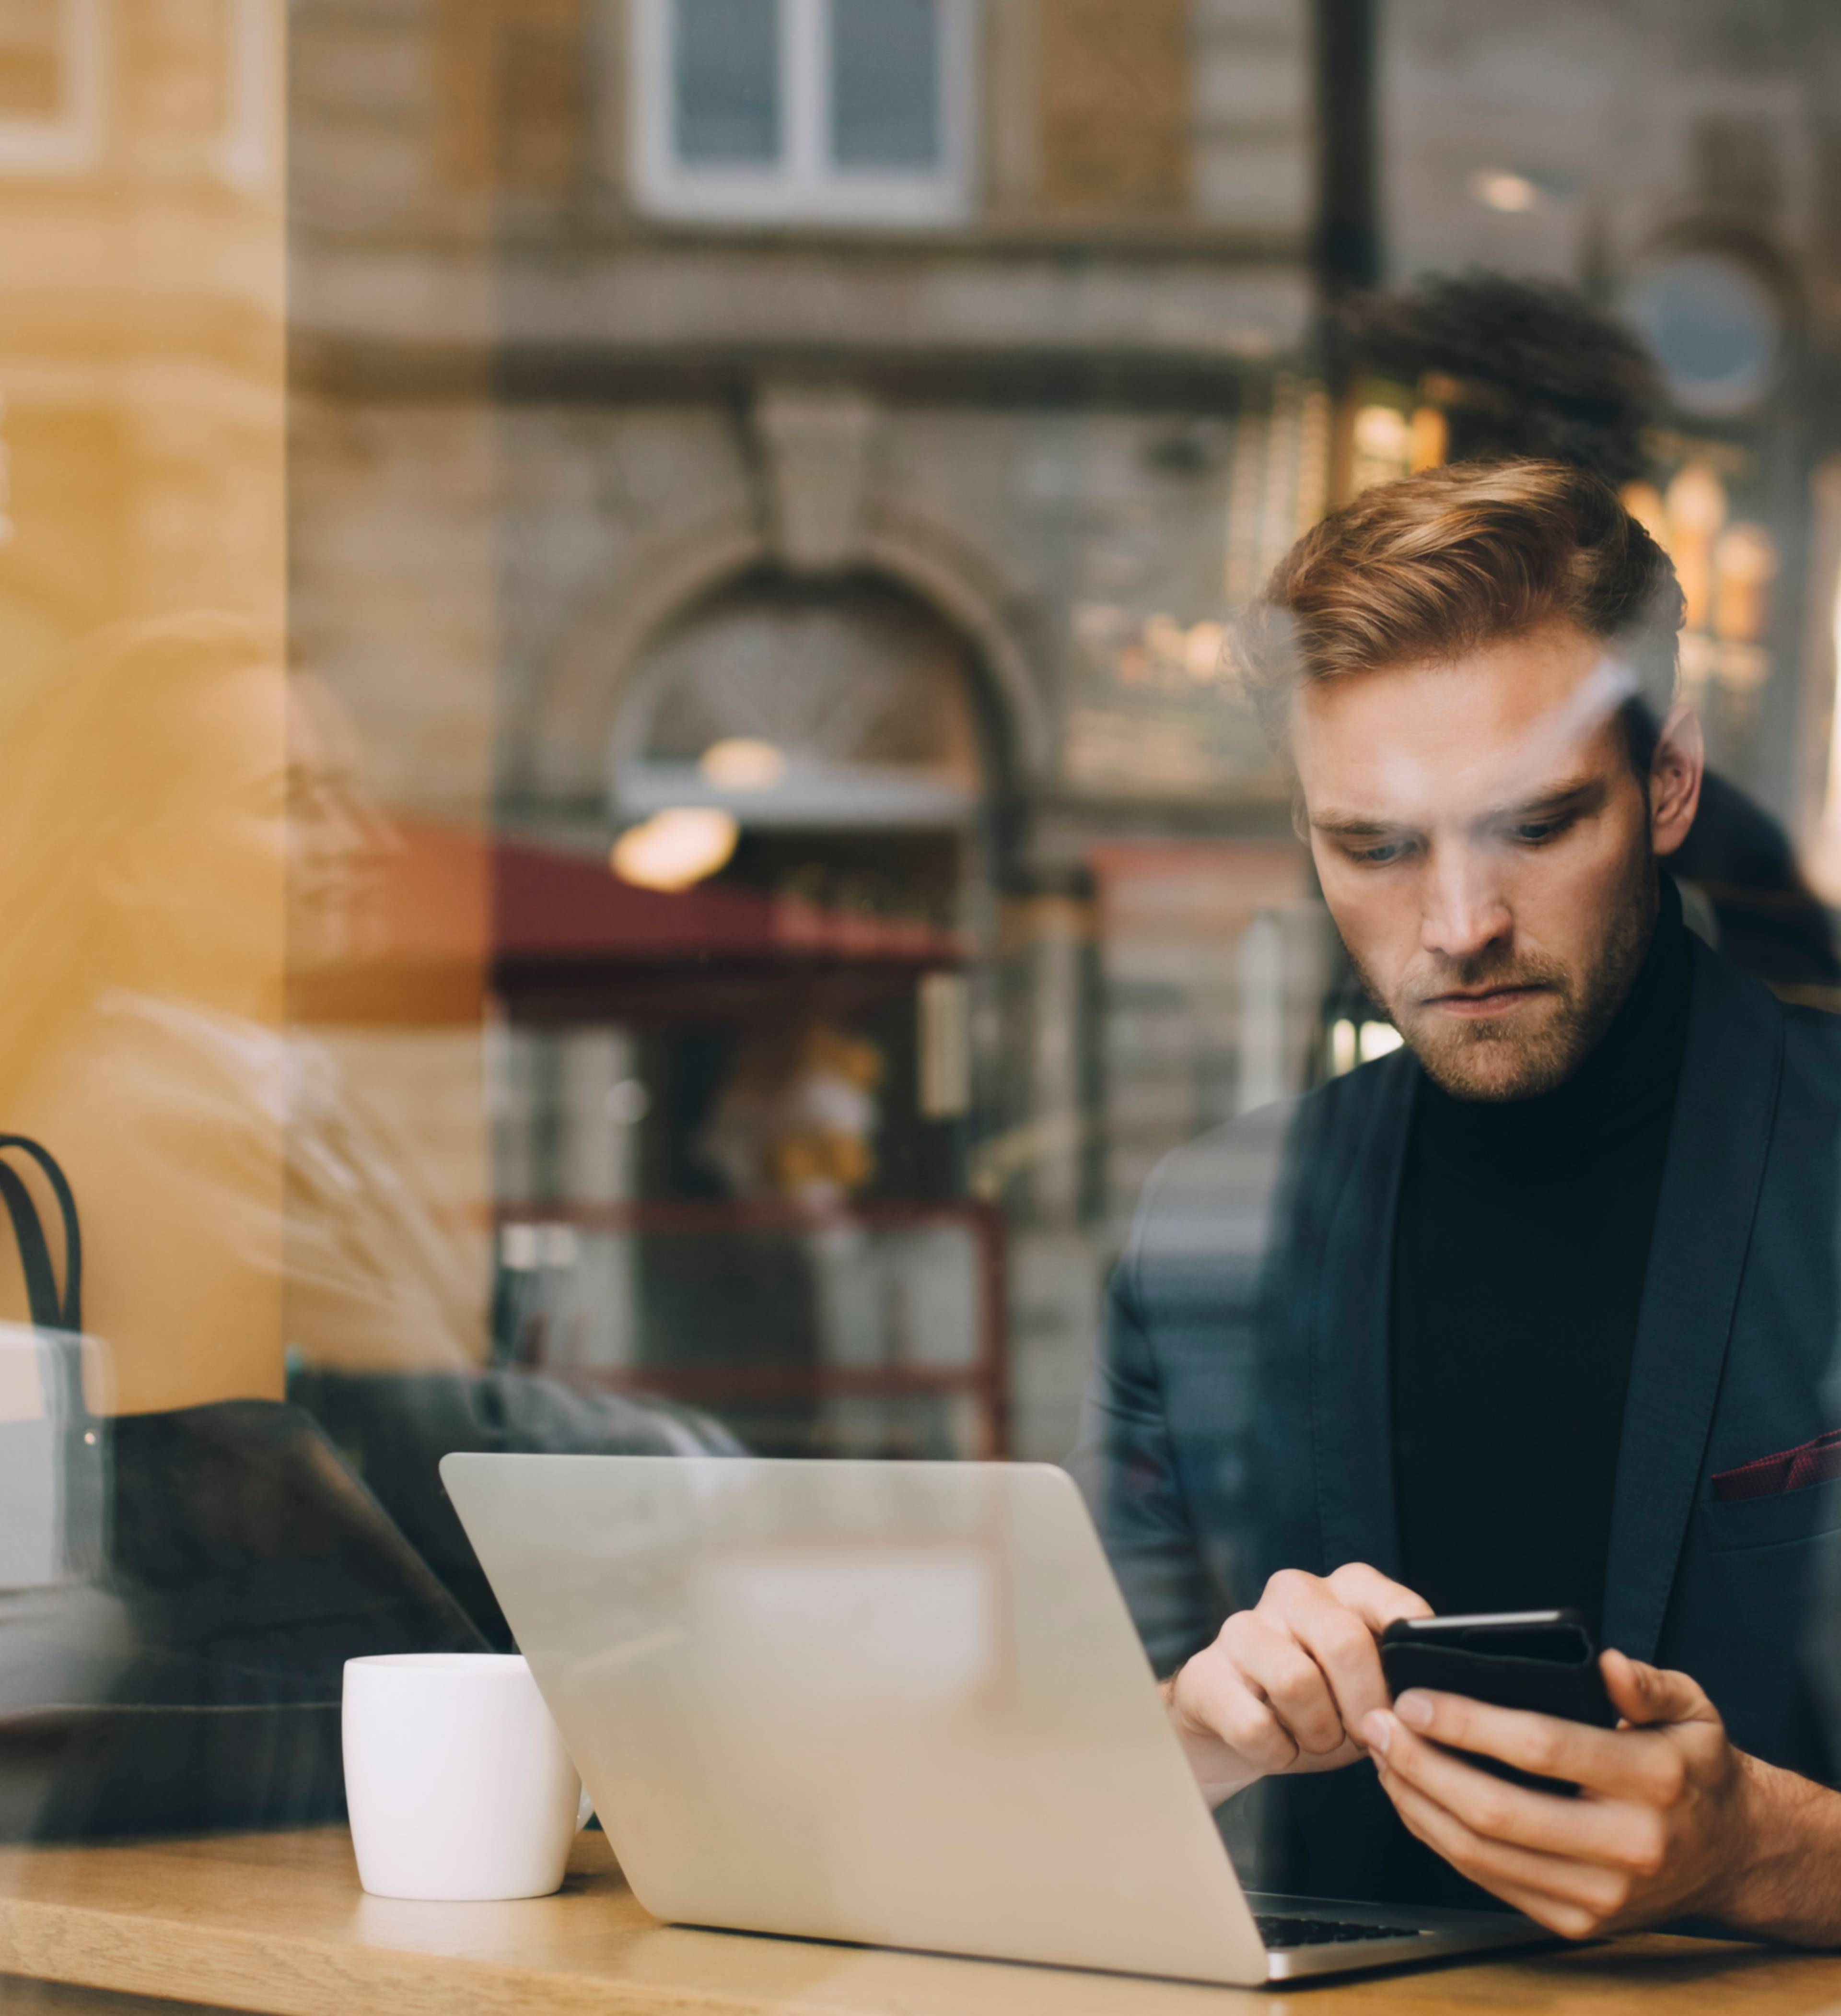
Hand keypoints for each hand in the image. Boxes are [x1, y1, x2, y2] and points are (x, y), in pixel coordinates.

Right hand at [1163, 1564, 1431, 1804]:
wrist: (1237, 1723)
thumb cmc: (1321, 1702)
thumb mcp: (1368, 1686)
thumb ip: (1400, 1680)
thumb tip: (1429, 1701)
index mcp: (1345, 1589)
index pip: (1395, 1606)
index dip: (1409, 1661)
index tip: (1410, 1699)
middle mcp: (1293, 1593)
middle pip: (1344, 1643)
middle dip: (1363, 1706)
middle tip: (1364, 1735)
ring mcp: (1243, 1628)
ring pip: (1297, 1683)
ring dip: (1319, 1734)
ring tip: (1317, 1739)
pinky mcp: (1206, 1672)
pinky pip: (1254, 1725)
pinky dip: (1277, 1753)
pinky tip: (1278, 1747)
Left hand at [1363, 1650, 1755, 1938]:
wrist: (1734, 1853)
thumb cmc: (1697, 1770)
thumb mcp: (1693, 1709)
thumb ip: (1647, 1683)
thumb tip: (1606, 1664)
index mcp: (1653, 1782)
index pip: (1540, 1746)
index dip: (1466, 1722)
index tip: (1413, 1699)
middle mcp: (1628, 1847)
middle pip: (1497, 1809)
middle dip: (1420, 1764)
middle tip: (1376, 1724)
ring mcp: (1600, 1896)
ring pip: (1482, 1853)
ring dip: (1417, 1802)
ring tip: (1381, 1756)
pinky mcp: (1577, 1922)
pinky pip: (1489, 1882)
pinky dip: (1439, 1840)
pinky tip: (1414, 1799)